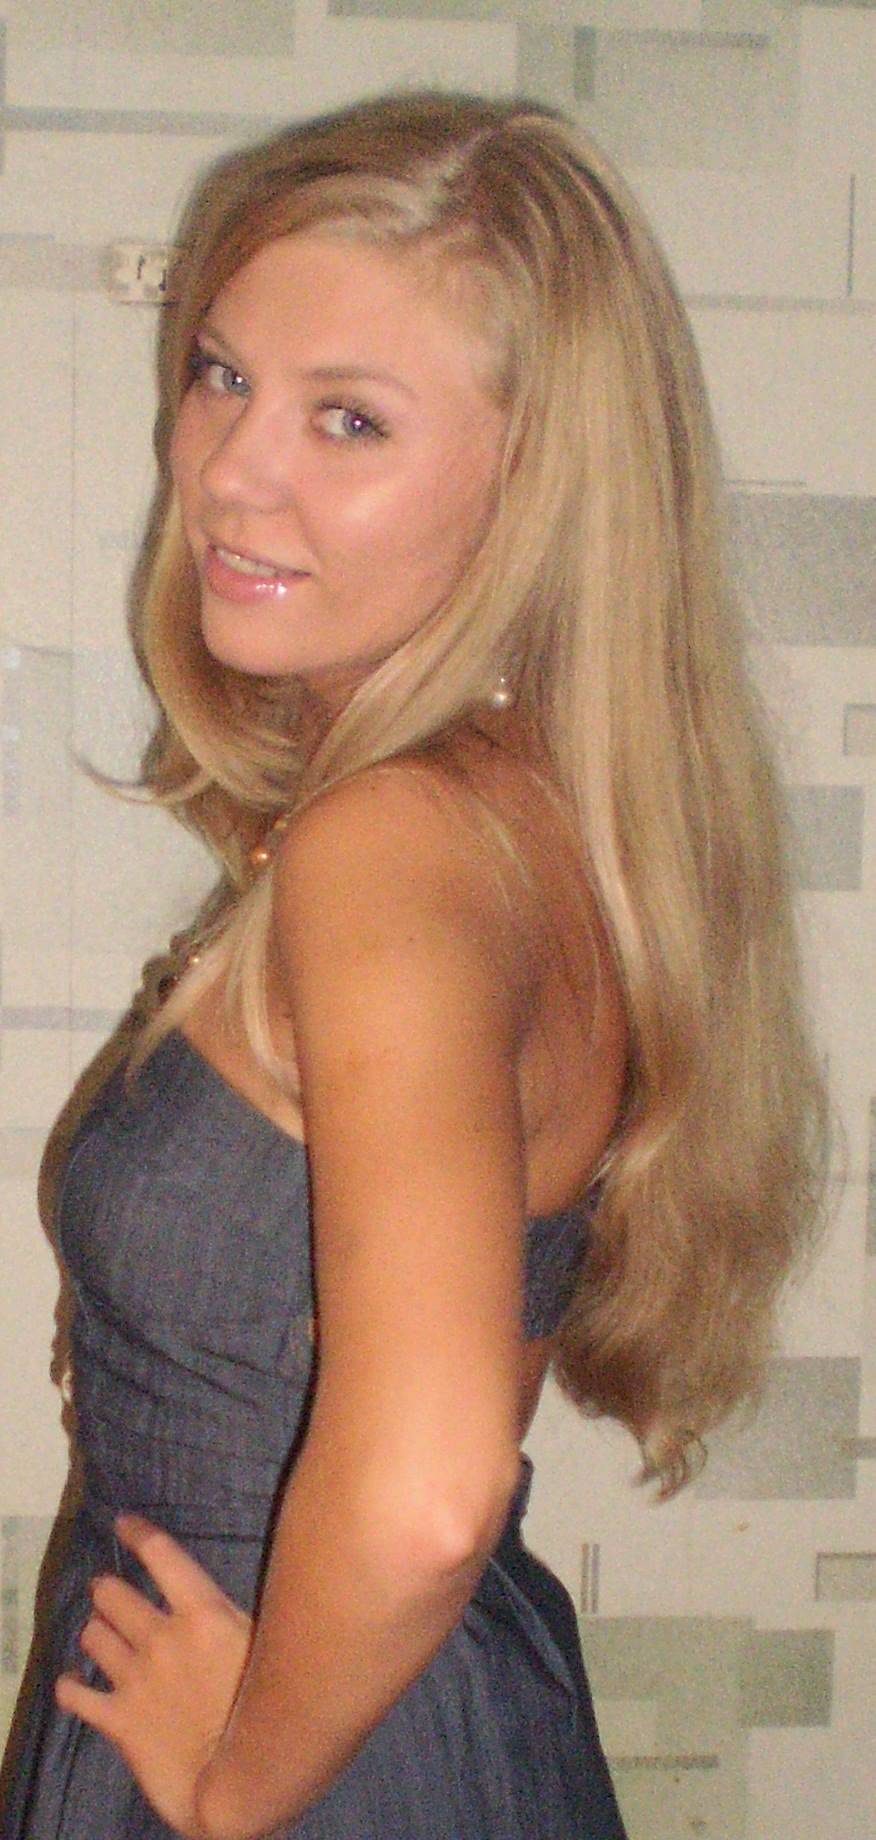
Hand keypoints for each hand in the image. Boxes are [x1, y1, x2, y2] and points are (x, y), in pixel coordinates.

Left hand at [55, 1515, 252, 1839]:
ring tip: (102, 1636)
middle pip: (112, 1593)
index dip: (137, 1533)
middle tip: (110, 1595)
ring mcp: (134, 1679)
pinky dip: (70, 1686)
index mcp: (202, 1614)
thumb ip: (233, 1620)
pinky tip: (74, 1684)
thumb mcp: (263, 1649)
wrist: (238, 1783)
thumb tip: (227, 1597)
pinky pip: (74, 1693)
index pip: (160, 1554)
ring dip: (95, 1632)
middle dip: (107, 1590)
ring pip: (91, 1635)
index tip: (124, 1524)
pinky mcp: (116, 1719)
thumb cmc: (265, 1713)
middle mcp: (161, 1638)